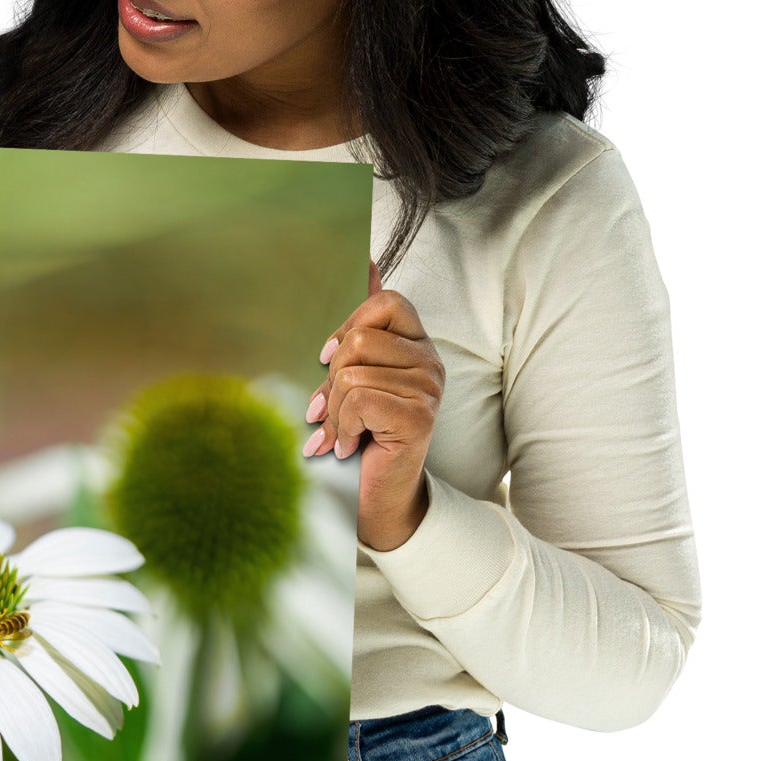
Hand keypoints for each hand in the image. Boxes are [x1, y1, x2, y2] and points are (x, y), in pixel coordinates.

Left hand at [301, 258, 443, 550]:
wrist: (378, 497)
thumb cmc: (362, 436)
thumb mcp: (352, 377)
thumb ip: (360, 329)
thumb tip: (367, 263)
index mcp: (416, 346)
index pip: (386, 301)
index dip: (349, 326)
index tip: (329, 360)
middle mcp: (430, 362)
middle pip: (361, 339)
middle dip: (332, 378)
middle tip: (330, 410)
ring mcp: (428, 389)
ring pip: (353, 372)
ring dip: (334, 410)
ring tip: (340, 433)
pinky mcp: (418, 416)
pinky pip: (359, 399)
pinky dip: (341, 427)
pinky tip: (348, 446)